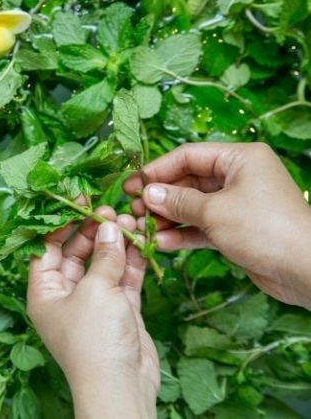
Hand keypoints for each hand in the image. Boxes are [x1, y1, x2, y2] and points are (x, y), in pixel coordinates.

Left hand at [27, 205, 158, 418]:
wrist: (120, 385)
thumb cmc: (94, 339)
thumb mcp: (95, 290)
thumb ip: (103, 256)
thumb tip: (110, 228)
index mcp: (44, 291)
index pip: (45, 248)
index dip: (60, 223)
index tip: (78, 201)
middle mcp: (65, 295)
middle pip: (75, 253)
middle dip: (92, 231)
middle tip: (110, 211)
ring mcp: (93, 302)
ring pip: (102, 263)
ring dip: (114, 243)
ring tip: (129, 221)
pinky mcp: (118, 309)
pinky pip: (122, 278)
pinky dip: (131, 260)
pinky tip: (140, 240)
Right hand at [124, 142, 310, 308]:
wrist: (306, 270)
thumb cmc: (264, 229)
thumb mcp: (215, 211)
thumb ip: (178, 201)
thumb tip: (148, 194)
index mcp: (239, 159)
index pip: (188, 156)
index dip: (157, 170)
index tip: (132, 185)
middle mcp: (238, 177)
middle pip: (188, 181)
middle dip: (160, 197)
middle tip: (133, 209)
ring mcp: (237, 204)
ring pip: (192, 206)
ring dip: (167, 217)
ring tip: (142, 228)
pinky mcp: (235, 229)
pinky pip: (201, 226)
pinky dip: (182, 233)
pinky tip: (161, 242)